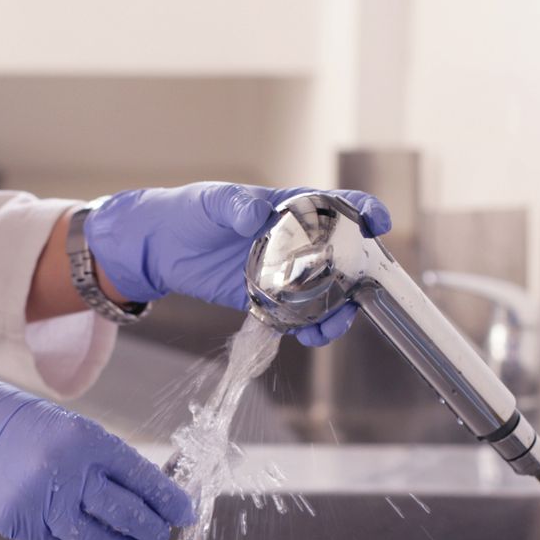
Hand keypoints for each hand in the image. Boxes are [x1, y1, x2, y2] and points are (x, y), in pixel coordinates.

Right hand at [0, 353, 193, 539]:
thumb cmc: (15, 422)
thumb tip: (143, 497)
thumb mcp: (67, 426)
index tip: (185, 513)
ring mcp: (38, 500)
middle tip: (161, 533)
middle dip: (151, 527)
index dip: (168, 500)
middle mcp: (65, 470)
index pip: (141, 477)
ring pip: (95, 539)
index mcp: (84, 437)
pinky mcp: (16, 523)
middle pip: (125, 512)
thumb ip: (102, 461)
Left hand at [84, 182, 391, 345]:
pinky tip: (307, 337)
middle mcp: (296, 242)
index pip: (338, 206)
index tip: (378, 224)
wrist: (161, 247)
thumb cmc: (191, 212)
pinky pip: (297, 316)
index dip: (364, 212)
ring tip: (329, 329)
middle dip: (358, 279)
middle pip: (343, 259)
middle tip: (357, 297)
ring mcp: (284, 273)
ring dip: (337, 312)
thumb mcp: (212, 202)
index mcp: (291, 209)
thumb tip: (253, 214)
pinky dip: (308, 328)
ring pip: (326, 294)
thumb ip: (234, 205)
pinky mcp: (266, 299)